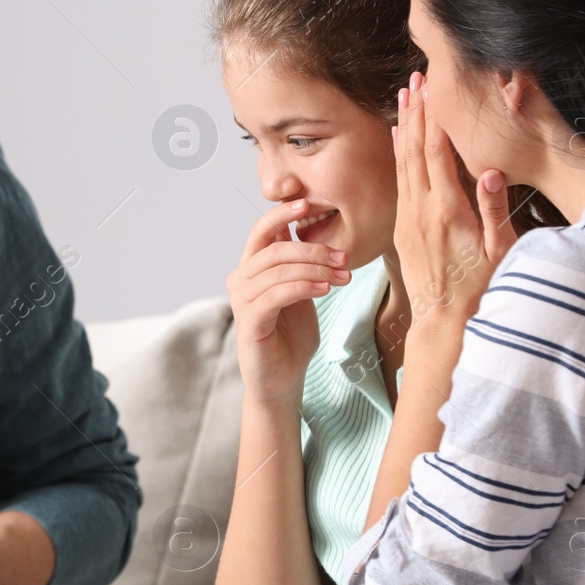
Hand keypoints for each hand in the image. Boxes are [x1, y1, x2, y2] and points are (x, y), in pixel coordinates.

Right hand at [226, 197, 349, 405]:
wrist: (282, 380)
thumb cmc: (292, 337)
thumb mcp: (301, 293)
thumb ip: (302, 266)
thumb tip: (317, 232)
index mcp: (252, 269)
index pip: (262, 230)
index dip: (283, 213)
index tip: (309, 203)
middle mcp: (240, 280)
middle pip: (274, 247)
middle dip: (313, 248)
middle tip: (344, 258)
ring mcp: (241, 300)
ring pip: (278, 269)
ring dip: (315, 269)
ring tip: (342, 277)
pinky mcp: (248, 321)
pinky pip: (277, 294)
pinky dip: (304, 287)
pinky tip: (325, 289)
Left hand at [393, 70, 515, 340]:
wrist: (446, 323)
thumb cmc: (481, 289)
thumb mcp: (499, 251)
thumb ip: (493, 209)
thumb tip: (489, 171)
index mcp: (446, 211)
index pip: (436, 153)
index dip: (433, 117)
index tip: (433, 88)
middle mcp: (421, 211)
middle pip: (413, 151)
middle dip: (414, 113)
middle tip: (414, 80)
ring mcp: (409, 219)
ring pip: (402, 164)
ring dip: (403, 128)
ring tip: (404, 98)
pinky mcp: (403, 229)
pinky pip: (399, 183)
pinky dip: (398, 156)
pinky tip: (396, 139)